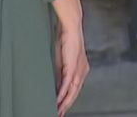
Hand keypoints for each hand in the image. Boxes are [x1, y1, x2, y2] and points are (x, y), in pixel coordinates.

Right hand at [52, 0, 89, 115]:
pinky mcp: (73, 66)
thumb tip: (54, 82)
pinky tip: (58, 100)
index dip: (68, 100)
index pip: (74, 89)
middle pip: (74, 93)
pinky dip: (62, 93)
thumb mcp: (61, 59)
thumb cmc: (65, 39)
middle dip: (66, 106)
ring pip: (72, 91)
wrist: (70, 27)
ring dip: (64, 103)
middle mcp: (82, 71)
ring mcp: (79, 69)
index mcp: (80, 69)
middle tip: (59, 114)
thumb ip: (59, 71)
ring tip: (57, 111)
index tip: (61, 108)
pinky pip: (68, 84)